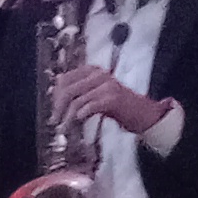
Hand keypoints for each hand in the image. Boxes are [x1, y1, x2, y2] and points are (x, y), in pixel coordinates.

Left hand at [50, 63, 171, 138]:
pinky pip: (90, 106)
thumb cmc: (118, 105)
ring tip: (65, 126)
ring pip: (77, 100)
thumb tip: (56, 99)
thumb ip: (79, 93)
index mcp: (93, 71)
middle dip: (58, 107)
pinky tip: (78, 120)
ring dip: (68, 116)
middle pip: (68, 89)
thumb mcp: (95, 95)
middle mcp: (99, 74)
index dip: (56, 96)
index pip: (64, 79)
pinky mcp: (113, 98)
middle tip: (55, 121)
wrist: (143, 113)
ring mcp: (107, 85)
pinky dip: (81, 114)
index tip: (54, 110)